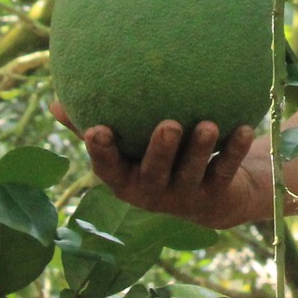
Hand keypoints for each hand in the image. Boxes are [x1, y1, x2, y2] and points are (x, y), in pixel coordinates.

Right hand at [57, 104, 264, 229]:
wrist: (211, 197)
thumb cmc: (156, 161)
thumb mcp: (125, 147)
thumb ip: (91, 127)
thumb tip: (54, 100)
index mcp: (125, 179)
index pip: (108, 168)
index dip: (102, 153)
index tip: (98, 130)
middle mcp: (152, 192)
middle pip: (154, 173)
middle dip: (160, 150)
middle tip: (169, 124)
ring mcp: (185, 197)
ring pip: (192, 172)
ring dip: (200, 149)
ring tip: (209, 125)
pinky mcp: (215, 195)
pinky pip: (225, 170)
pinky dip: (233, 150)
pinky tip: (243, 127)